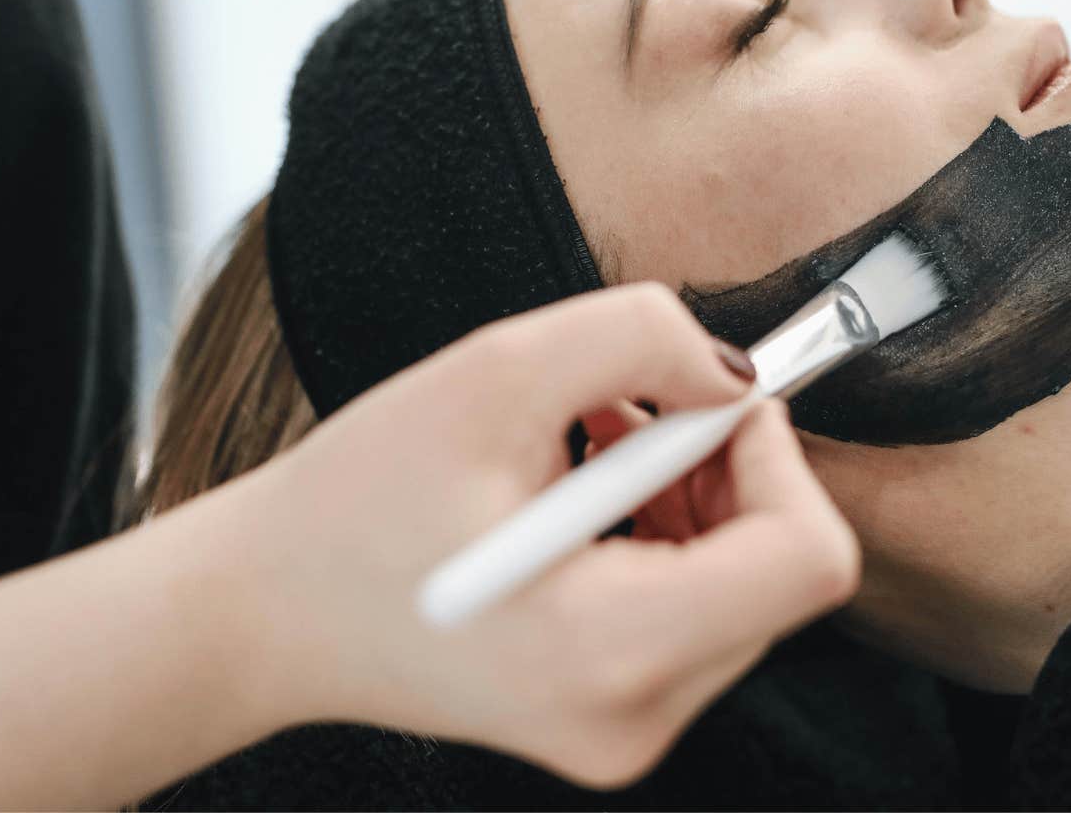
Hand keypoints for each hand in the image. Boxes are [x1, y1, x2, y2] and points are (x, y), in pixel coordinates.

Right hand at [222, 284, 858, 787]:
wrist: (263, 615)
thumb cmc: (354, 502)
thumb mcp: (491, 376)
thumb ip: (637, 338)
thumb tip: (736, 369)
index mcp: (609, 647)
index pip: (807, 560)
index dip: (777, 454)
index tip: (708, 399)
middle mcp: (635, 716)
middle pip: (781, 570)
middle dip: (723, 468)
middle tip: (624, 413)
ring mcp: (626, 732)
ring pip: (745, 586)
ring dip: (689, 494)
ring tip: (584, 449)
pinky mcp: (613, 722)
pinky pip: (697, 612)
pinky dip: (660, 535)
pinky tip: (579, 495)